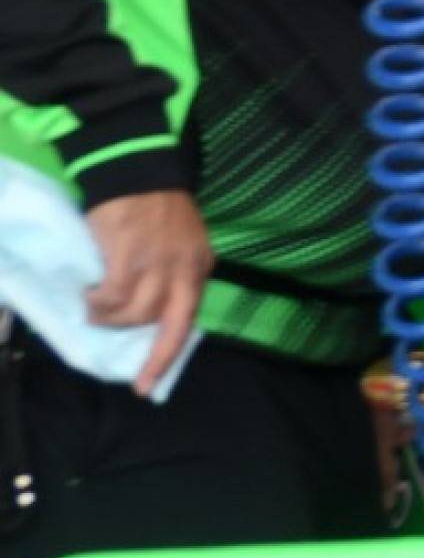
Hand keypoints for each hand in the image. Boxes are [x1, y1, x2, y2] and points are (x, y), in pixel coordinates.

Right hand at [84, 189, 211, 396]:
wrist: (138, 171)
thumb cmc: (156, 207)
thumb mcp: (181, 242)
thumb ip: (174, 274)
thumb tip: (152, 311)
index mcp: (199, 268)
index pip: (186, 323)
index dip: (164, 357)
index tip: (146, 386)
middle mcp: (184, 270)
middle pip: (159, 324)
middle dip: (128, 335)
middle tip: (103, 322)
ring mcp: (157, 264)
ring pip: (132, 314)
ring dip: (107, 316)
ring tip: (95, 302)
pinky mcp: (129, 257)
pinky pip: (111, 297)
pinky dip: (97, 300)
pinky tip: (90, 289)